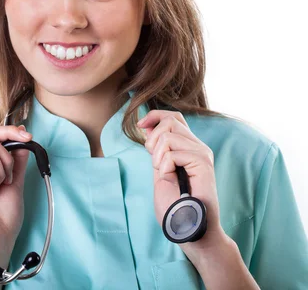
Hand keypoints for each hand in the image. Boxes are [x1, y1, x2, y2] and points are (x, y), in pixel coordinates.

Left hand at [137, 110, 228, 256]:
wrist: (188, 227)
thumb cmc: (174, 205)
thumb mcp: (160, 170)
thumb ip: (157, 149)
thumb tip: (148, 126)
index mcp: (188, 147)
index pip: (174, 117)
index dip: (155, 116)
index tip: (140, 124)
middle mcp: (198, 147)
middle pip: (170, 121)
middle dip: (152, 139)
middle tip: (155, 162)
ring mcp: (202, 154)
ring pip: (168, 135)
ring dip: (157, 156)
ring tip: (165, 174)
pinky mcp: (203, 163)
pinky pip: (173, 152)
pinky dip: (164, 166)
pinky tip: (171, 179)